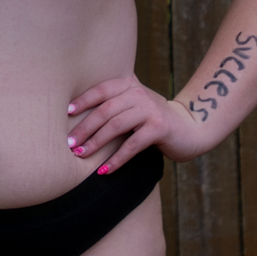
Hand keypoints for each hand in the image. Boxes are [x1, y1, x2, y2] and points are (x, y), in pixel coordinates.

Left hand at [64, 75, 203, 173]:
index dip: (82, 101)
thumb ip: (115, 103)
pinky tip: (105, 170)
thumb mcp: (135, 105)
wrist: (190, 128)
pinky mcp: (159, 128)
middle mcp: (139, 94)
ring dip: (96, 143)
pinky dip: (117, 159)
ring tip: (81, 155)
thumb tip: (77, 115)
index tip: (66, 114)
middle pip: (105, 111)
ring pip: (116, 126)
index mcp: (129, 85)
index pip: (101, 90)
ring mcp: (150, 110)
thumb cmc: (154, 119)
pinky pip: (132, 145)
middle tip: (69, 144)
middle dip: (84, 128)